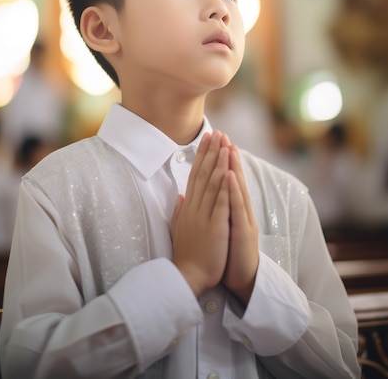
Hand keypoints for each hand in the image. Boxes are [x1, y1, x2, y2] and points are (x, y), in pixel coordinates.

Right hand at [171, 131, 230, 297]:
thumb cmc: (186, 253)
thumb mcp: (180, 227)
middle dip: (210, 152)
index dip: (202, 155)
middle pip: (203, 174)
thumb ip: (180, 209)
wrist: (187, 276)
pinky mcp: (214, 227)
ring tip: (224, 145)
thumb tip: (180, 195)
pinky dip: (225, 187)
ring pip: (212, 184)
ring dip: (218, 163)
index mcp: (188, 206)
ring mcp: (204, 216)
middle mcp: (194, 207)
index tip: (206, 138)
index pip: (195, 175)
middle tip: (216, 133)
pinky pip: (220, 204)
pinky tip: (229, 173)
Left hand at [222, 144, 258, 305]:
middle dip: (227, 156)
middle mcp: (239, 210)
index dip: (218, 160)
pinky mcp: (244, 232)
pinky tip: (230, 177)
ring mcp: (244, 219)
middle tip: (222, 134)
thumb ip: (213, 209)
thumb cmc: (227, 253)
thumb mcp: (219, 226)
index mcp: (230, 209)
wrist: (241, 279)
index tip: (213, 141)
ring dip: (233, 167)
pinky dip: (234, 192)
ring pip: (238, 189)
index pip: (224, 179)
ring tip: (228, 148)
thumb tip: (198, 194)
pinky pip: (238, 209)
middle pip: (233, 178)